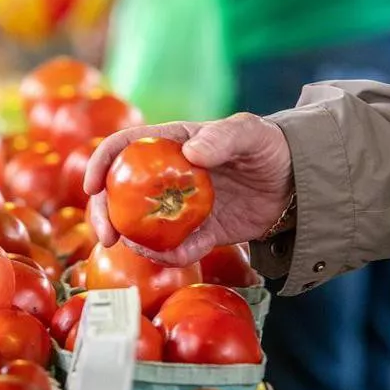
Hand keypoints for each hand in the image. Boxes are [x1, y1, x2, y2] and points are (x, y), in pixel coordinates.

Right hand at [84, 113, 293, 265]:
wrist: (299, 183)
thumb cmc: (270, 147)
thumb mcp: (251, 133)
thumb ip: (223, 137)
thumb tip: (190, 154)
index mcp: (170, 144)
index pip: (123, 148)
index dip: (101, 163)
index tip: (90, 185)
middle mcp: (167, 177)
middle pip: (120, 193)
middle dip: (104, 213)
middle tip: (107, 236)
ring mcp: (181, 207)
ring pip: (141, 225)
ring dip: (131, 239)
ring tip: (136, 248)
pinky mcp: (200, 233)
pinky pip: (176, 249)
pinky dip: (168, 256)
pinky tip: (173, 256)